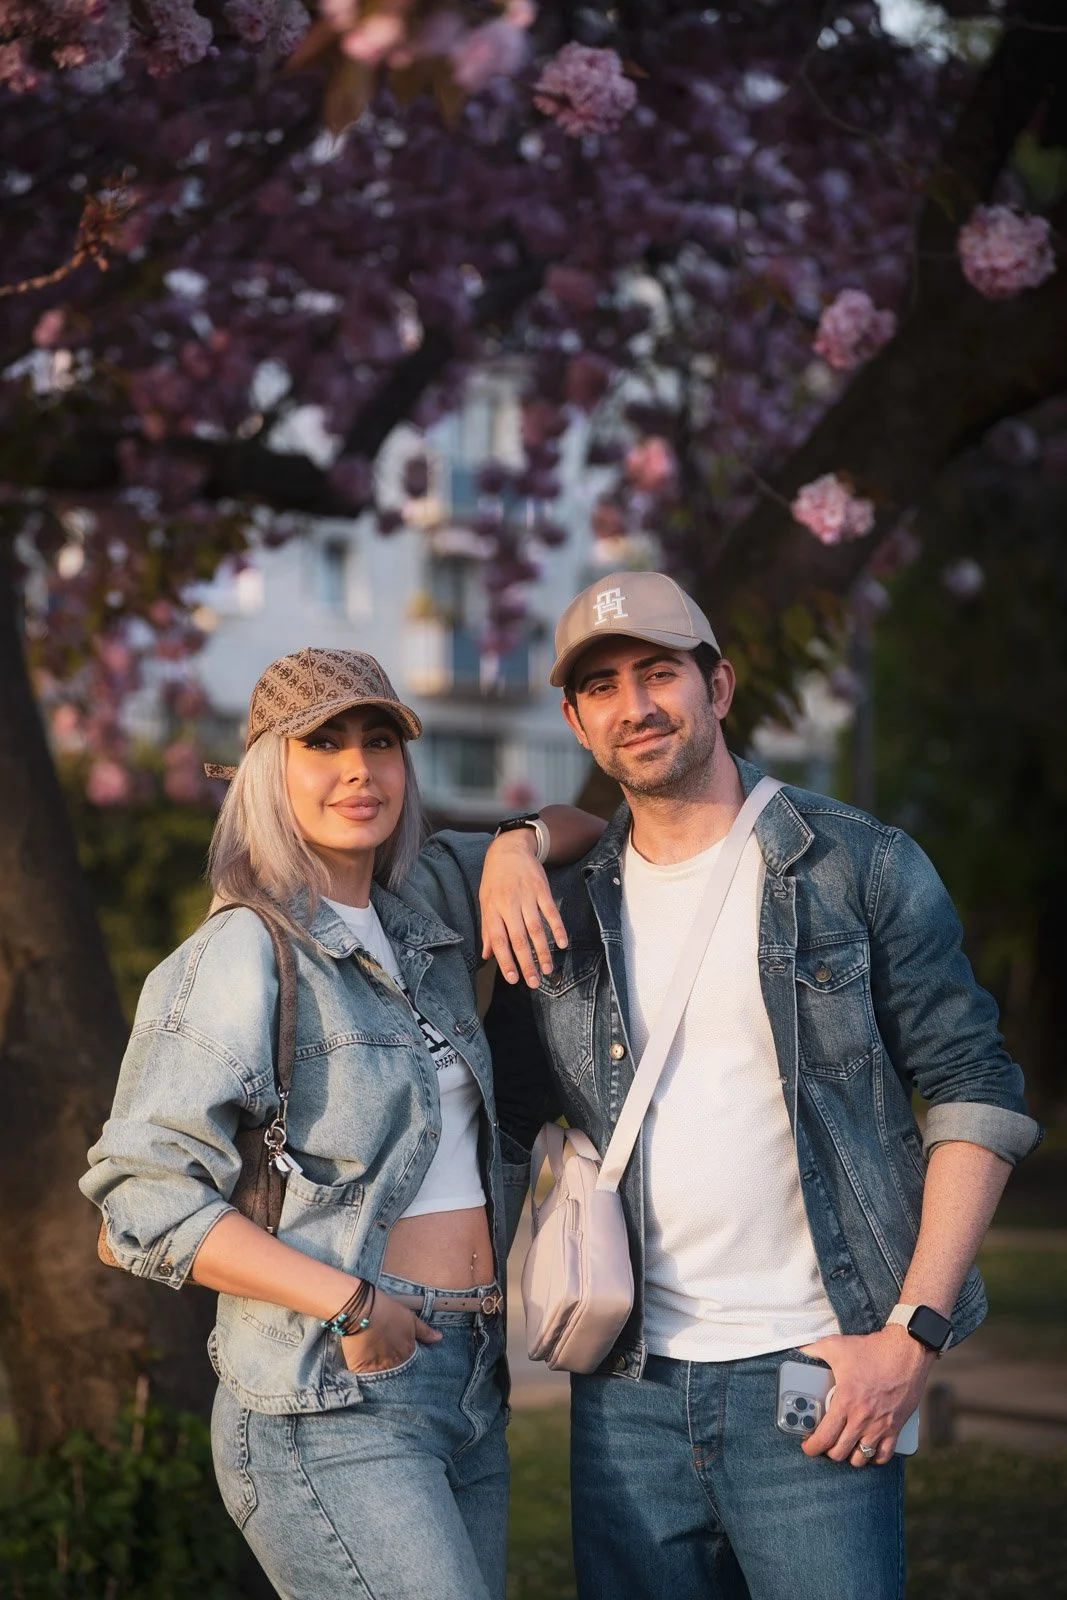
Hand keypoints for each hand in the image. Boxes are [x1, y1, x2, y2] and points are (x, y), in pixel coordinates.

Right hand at [340, 1288, 441, 1373]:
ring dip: (380, 1370)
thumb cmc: (387, 1310)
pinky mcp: (360, 1370)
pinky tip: (363, 1363)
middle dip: (394, 1366)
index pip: (411, 1362)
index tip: (399, 1353)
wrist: (361, 1309)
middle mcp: (395, 1364)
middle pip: (397, 1370)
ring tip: (374, 1358)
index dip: (405, 1357)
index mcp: (408, 1351)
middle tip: (385, 1355)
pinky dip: (364, 1372)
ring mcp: (378, 1369)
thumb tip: (439, 1338)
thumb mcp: (409, 1318)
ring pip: (381, 1375)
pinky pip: (364, 1376)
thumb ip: (424, 1331)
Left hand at [479, 829, 568, 986]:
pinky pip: (551, 912)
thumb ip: (487, 929)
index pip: (499, 940)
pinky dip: (558, 928)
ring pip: (536, 929)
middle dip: (526, 963)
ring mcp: (527, 897)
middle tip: (533, 982)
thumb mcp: (485, 901)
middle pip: (519, 939)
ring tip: (547, 969)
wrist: (509, 849)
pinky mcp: (542, 889)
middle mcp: (509, 904)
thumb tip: (486, 955)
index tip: (513, 979)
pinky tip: (563, 943)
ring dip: (543, 951)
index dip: (505, 961)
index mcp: (492, 909)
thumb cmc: (494, 879)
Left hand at [798, 1327, 933, 1465]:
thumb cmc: (871, 1349)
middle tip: (825, 1444)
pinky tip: (867, 1451)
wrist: (906, 1351)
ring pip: (860, 1457)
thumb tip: (799, 1351)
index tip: (808, 1446)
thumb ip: (814, 1350)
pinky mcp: (896, 1426)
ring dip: (850, 1456)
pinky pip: (884, 1455)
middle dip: (828, 1451)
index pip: (825, 1436)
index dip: (812, 1446)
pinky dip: (874, 1458)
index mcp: (845, 1401)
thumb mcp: (836, 1345)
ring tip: (844, 1447)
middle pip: (840, 1451)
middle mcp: (862, 1418)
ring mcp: (880, 1425)